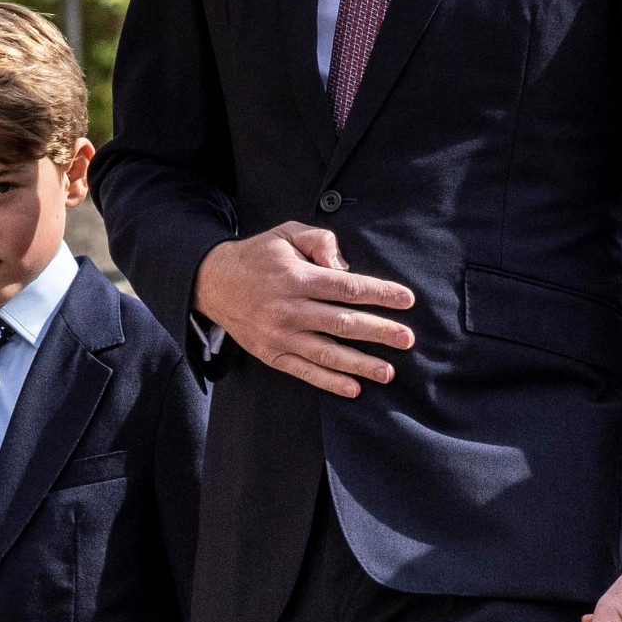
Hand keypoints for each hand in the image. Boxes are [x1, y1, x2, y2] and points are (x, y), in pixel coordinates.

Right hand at [193, 224, 417, 397]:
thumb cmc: (258, 256)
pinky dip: (329, 382)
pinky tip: (354, 388)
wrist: (213, 283)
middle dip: (379, 332)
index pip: (347, 287)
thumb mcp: (287, 234)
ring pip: (327, 353)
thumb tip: (346, 265)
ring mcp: (280, 335)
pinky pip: (304, 371)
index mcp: (297, 277)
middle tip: (407, 339)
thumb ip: (320, 241)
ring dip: (361, 364)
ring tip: (388, 372)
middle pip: (343, 323)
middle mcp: (289, 309)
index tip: (406, 300)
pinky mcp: (271, 354)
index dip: (380, 293)